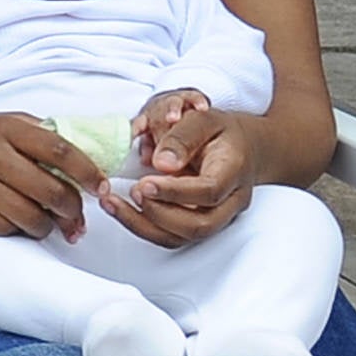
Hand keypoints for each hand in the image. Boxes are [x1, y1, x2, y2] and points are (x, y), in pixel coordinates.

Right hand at [0, 111, 104, 240]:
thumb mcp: (1, 121)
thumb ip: (39, 133)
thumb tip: (84, 156)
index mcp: (6, 128)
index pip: (60, 151)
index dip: (87, 172)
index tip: (100, 187)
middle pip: (50, 191)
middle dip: (73, 209)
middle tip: (78, 216)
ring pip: (30, 217)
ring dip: (49, 226)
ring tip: (53, 224)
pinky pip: (4, 229)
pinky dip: (20, 231)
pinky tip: (23, 224)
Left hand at [100, 96, 259, 246]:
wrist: (242, 149)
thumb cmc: (222, 133)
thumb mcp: (204, 119)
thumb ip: (183, 136)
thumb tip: (162, 162)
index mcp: (233, 171)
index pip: (209, 192)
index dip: (175, 192)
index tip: (144, 182)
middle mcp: (229, 201)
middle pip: (198, 225)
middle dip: (158, 213)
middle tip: (132, 191)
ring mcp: (216, 217)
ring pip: (181, 236)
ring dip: (142, 224)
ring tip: (112, 203)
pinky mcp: (198, 223)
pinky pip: (171, 236)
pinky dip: (142, 226)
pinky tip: (119, 209)